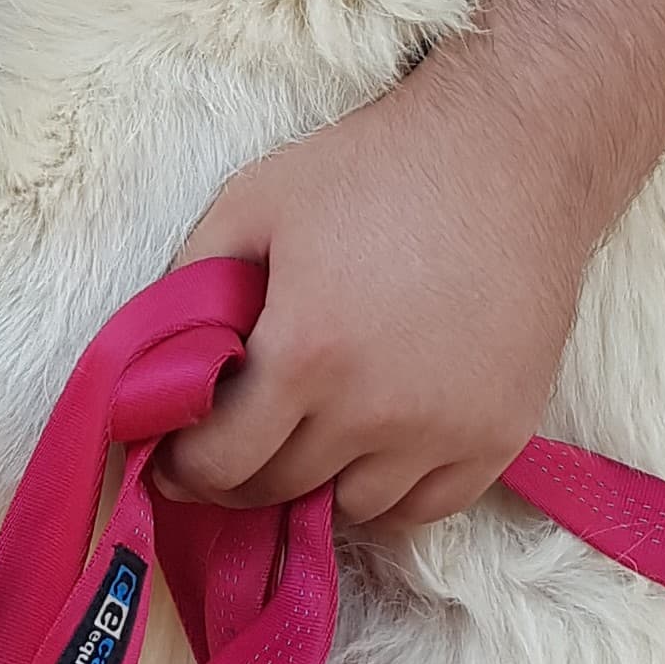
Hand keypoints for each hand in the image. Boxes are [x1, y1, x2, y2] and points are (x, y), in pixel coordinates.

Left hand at [157, 48, 594, 534]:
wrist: (511, 155)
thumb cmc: (376, 170)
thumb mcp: (255, 202)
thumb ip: (191, 286)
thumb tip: (152, 365)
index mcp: (308, 352)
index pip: (221, 461)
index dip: (184, 468)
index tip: (172, 460)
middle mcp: (377, 410)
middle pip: (279, 489)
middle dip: (239, 474)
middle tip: (229, 447)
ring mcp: (445, 431)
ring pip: (351, 508)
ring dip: (316, 481)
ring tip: (307, 435)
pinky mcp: (499, 436)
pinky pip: (424, 508)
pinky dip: (388, 491)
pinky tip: (370, 448)